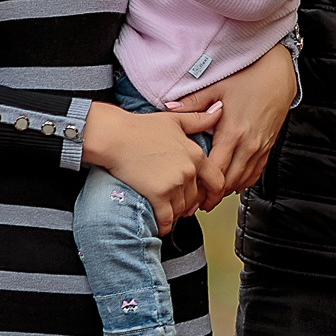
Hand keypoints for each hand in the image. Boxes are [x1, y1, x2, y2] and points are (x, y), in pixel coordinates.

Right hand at [79, 103, 222, 233]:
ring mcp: (174, 183)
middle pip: (196, 199)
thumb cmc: (140, 128)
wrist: (115, 137)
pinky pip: (167, 219)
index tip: (208, 200)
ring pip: (182, 210)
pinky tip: (160, 224)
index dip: (214, 194)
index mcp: (196, 154)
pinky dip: (165, 225)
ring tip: (166, 209)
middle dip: (189, 204)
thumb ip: (200, 119)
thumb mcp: (175, 120)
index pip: (217, 182)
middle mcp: (189, 170)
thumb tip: (220, 110)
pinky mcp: (158, 195)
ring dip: (176, 213)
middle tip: (179, 205)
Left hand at [171, 39, 297, 206]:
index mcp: (232, 132)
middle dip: (213, 195)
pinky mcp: (268, 145)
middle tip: (196, 201)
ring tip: (211, 196)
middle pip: (229, 181)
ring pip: (243, 180)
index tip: (190, 193)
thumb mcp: (216, 86)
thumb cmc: (249, 75)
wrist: (278, 72)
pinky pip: (256, 172)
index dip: (202, 187)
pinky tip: (233, 183)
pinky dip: (244, 181)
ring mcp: (261, 146)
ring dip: (227, 190)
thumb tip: (168, 108)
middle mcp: (249, 144)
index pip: (216, 171)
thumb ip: (193, 102)